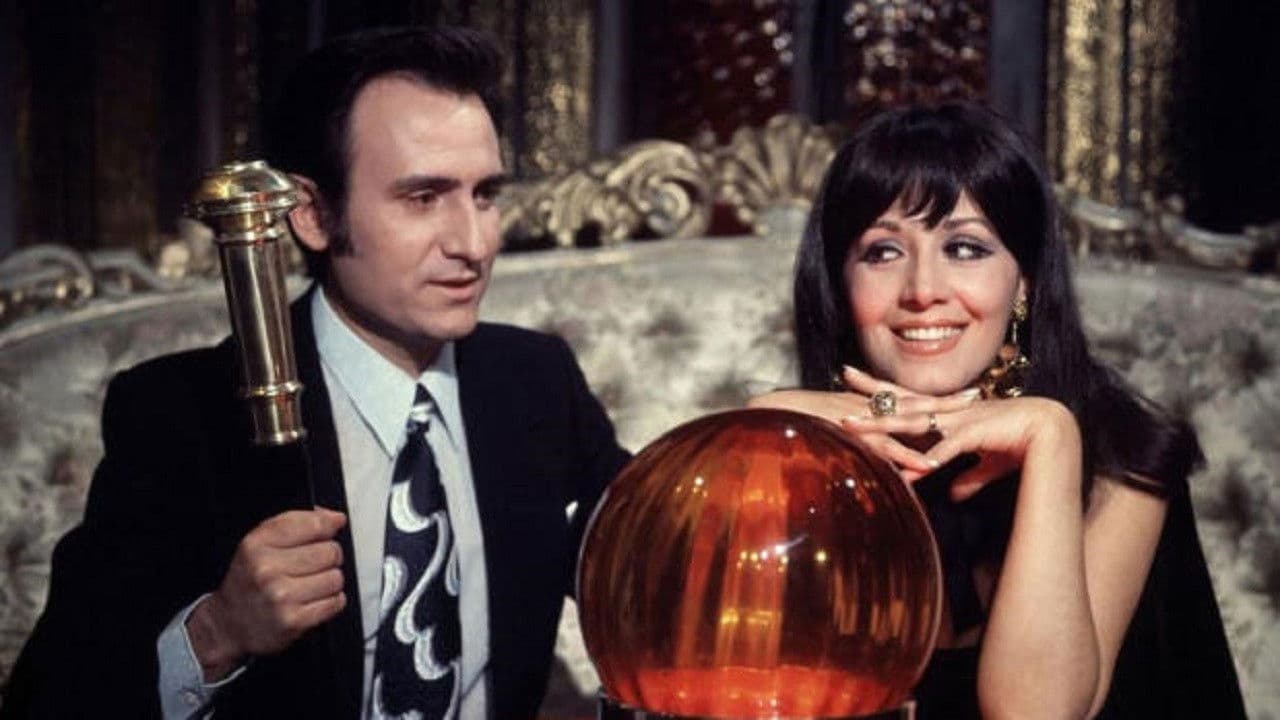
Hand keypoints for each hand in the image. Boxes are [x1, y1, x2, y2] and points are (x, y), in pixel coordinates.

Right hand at [186, 508, 346, 679]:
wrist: (227, 626)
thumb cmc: (248, 583)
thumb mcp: (258, 544)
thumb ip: (296, 523)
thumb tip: (335, 518)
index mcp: (257, 545)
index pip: (314, 524)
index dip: (327, 527)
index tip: (326, 532)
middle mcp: (266, 569)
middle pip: (330, 552)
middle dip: (328, 558)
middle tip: (311, 566)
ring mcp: (280, 596)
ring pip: (336, 578)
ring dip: (329, 582)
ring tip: (310, 586)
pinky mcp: (293, 620)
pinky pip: (335, 602)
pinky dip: (330, 602)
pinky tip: (312, 601)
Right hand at [749, 365, 977, 474]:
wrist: (763, 415)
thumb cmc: (790, 422)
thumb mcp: (825, 425)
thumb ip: (847, 433)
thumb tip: (864, 447)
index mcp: (860, 401)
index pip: (902, 395)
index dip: (931, 395)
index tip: (960, 393)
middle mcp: (862, 403)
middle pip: (911, 400)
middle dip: (944, 400)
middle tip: (978, 396)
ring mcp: (856, 416)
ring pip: (902, 420)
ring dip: (934, 426)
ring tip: (966, 433)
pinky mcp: (848, 432)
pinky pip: (883, 445)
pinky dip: (906, 456)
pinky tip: (928, 466)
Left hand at [843, 390, 1081, 500]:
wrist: (1050, 432)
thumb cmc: (1018, 444)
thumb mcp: (986, 464)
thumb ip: (967, 477)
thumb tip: (952, 495)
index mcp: (948, 413)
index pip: (906, 397)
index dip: (879, 389)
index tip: (852, 377)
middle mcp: (948, 412)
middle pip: (900, 402)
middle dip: (869, 397)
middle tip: (840, 386)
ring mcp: (959, 420)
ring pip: (912, 422)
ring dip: (882, 427)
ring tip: (855, 430)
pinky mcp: (975, 434)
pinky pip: (947, 447)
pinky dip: (931, 457)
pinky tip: (913, 470)